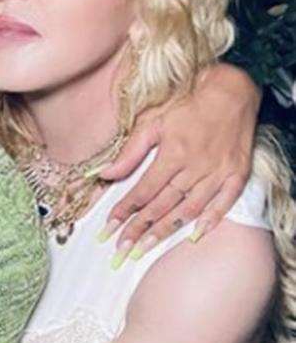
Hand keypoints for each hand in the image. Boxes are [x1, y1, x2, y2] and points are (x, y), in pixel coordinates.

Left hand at [94, 63, 259, 258]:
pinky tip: (193, 237)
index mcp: (172, 153)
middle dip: (139, 229)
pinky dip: (210, 222)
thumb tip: (104, 173)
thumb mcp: (153, 121)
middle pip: (162, 205)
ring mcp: (218, 174)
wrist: (232, 93)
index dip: (125, 211)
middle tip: (121, 249)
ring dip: (166, 231)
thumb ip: (130, 151)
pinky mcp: (237, 176)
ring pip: (188, 210)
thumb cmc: (188, 104)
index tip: (109, 228)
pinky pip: (224, 205)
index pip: (143, 190)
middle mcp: (195, 167)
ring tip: (145, 248)